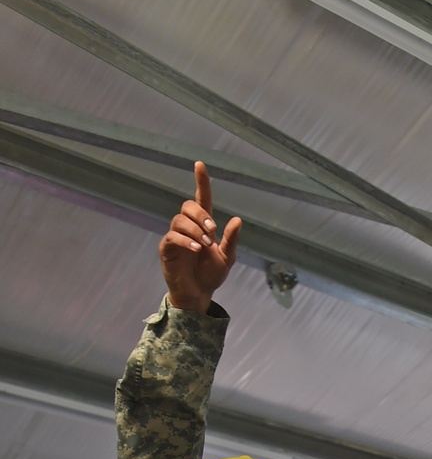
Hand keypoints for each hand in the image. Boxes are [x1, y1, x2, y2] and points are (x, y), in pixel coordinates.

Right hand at [160, 161, 240, 313]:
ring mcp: (176, 236)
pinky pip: (172, 237)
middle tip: (213, 231)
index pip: (201, 198)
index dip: (201, 181)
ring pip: (179, 220)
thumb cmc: (211, 275)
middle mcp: (188, 227)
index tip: (199, 164)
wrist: (199, 294)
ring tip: (205, 245)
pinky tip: (196, 249)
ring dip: (195, 229)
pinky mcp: (167, 249)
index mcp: (203, 225)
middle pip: (187, 206)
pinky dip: (186, 241)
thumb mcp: (227, 257)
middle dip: (201, 215)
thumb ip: (231, 240)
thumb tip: (237, 220)